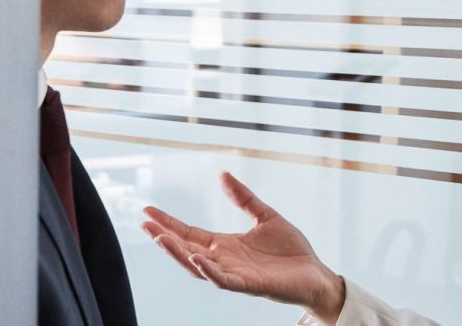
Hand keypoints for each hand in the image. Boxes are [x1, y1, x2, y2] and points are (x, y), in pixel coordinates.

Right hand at [141, 172, 346, 322]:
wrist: (316, 273)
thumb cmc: (291, 251)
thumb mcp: (265, 216)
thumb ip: (243, 198)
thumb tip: (222, 175)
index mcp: (225, 245)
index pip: (189, 233)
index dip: (169, 222)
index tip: (148, 211)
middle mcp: (224, 261)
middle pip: (186, 249)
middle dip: (165, 238)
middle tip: (145, 225)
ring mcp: (235, 274)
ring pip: (198, 267)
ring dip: (178, 254)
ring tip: (160, 239)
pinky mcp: (250, 285)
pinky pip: (223, 280)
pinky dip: (208, 270)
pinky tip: (195, 258)